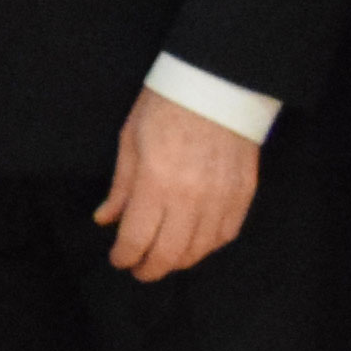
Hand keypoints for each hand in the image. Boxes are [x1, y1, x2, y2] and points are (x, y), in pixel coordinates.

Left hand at [96, 89, 261, 280]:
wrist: (218, 81)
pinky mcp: (244, 193)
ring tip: (164, 257)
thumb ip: (121, 187)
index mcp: (156, 182)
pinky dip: (208, 246)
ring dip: (178, 261)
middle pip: (169, 253)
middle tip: (139, 268)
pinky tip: (194, 243)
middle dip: (149, 268)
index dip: (124, 256)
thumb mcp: (131, 141)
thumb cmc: (166, 105)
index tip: (118, 259)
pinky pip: (226, 234)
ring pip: (200, 250)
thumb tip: (106, 220)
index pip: (137, 238)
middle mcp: (191, 197)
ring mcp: (222, 197)